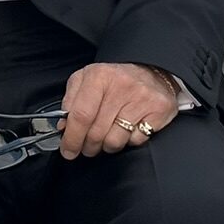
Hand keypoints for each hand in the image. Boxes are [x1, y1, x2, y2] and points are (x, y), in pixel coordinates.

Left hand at [58, 62, 178, 158]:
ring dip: (107, 146)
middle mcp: (121, 85)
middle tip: (87, 147)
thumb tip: (63, 127)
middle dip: (88, 146)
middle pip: (96, 132)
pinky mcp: (159, 110)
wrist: (153, 72)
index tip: (67, 150)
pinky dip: (129, 141)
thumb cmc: (115, 80)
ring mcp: (142, 98)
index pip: (80, 115)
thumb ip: (71, 101)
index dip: (71, 138)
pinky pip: (135, 141)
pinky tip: (128, 129)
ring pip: (114, 141)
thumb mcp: (87, 80)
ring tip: (108, 135)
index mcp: (99, 76)